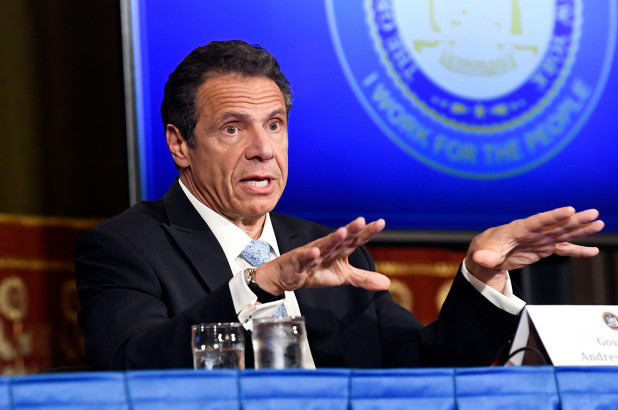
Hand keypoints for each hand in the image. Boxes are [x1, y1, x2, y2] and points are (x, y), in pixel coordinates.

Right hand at [254, 217, 390, 294]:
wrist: (289, 276)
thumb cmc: (316, 270)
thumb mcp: (343, 276)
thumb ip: (363, 278)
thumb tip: (387, 283)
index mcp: (340, 250)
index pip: (356, 239)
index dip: (367, 232)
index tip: (380, 223)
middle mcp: (328, 248)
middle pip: (342, 238)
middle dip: (351, 230)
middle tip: (361, 221)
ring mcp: (313, 253)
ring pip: (325, 245)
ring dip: (333, 239)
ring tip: (342, 232)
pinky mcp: (300, 262)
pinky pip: (305, 258)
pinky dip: (310, 255)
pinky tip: (315, 252)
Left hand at [465, 207, 603, 292]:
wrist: (487, 255)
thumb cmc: (484, 250)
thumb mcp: (482, 254)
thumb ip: (484, 256)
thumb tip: (480, 258)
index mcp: (518, 229)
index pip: (538, 221)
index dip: (554, 216)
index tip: (570, 210)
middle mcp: (533, 231)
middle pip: (556, 224)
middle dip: (575, 220)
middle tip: (594, 214)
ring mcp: (540, 239)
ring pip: (564, 233)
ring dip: (581, 230)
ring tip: (599, 224)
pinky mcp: (543, 248)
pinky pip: (562, 249)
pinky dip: (577, 250)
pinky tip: (592, 251)